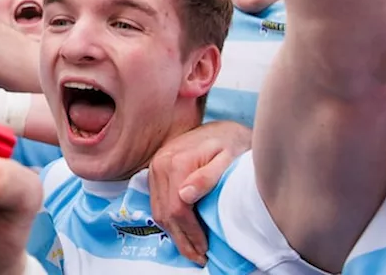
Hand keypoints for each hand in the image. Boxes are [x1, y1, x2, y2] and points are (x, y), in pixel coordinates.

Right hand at [147, 120, 251, 265]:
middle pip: (164, 213)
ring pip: (158, 210)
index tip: (205, 249)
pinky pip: (157, 202)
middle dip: (181, 240)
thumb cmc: (230, 142)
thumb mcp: (227, 157)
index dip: (190, 233)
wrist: (222, 127)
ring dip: (173, 234)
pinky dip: (168, 221)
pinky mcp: (156, 170)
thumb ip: (208, 176)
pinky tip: (182, 231)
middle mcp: (159, 165)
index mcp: (176, 162)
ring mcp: (155, 167)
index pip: (177, 209)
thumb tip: (185, 195)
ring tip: (192, 250)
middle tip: (199, 257)